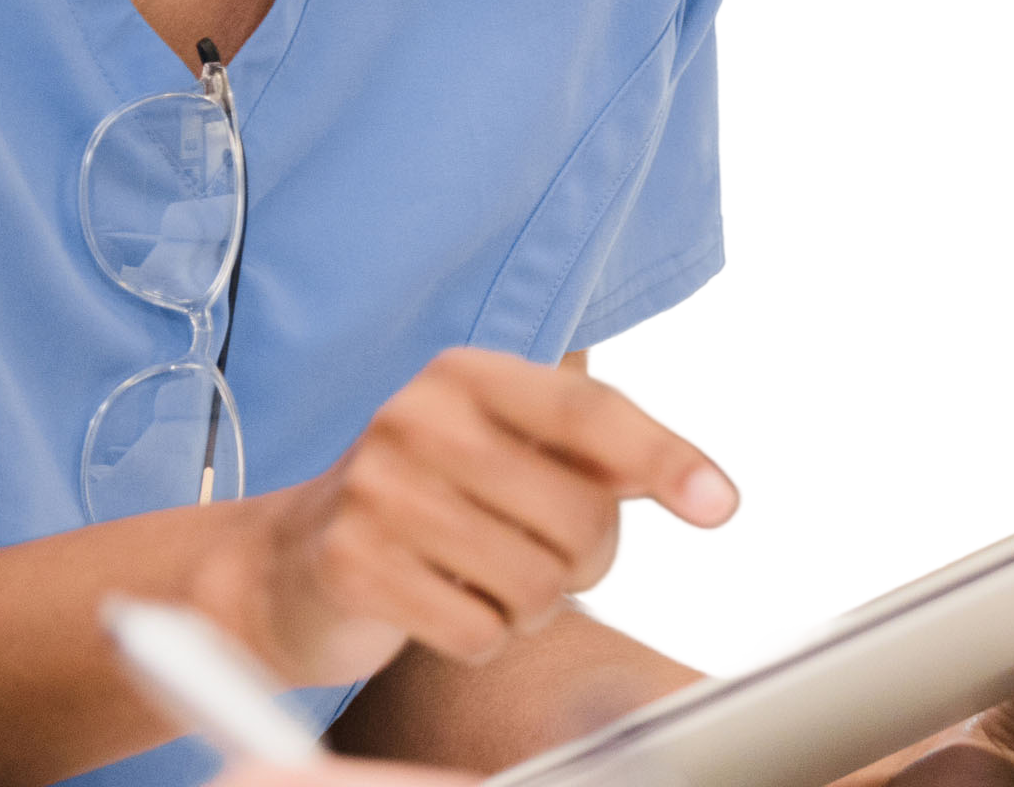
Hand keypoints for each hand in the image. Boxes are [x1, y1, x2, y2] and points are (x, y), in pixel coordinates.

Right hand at [195, 348, 740, 686]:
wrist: (292, 561)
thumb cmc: (429, 504)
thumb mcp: (505, 451)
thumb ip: (598, 457)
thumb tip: (705, 491)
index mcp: (464, 375)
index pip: (588, 411)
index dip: (664, 457)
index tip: (721, 507)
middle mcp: (416, 416)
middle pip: (578, 519)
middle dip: (577, 561)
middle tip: (526, 552)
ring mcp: (377, 489)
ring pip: (534, 586)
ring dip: (524, 606)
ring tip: (476, 577)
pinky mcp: (353, 565)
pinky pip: (478, 633)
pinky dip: (477, 637)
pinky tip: (437, 603)